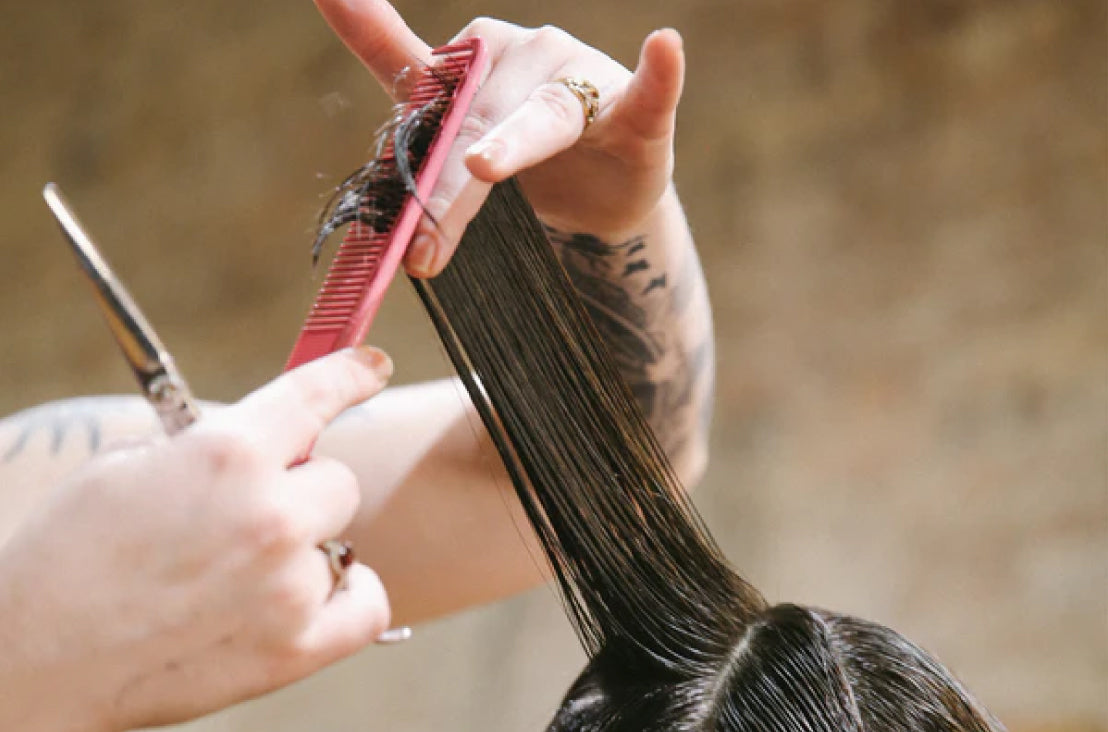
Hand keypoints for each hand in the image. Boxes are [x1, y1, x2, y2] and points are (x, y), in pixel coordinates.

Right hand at [0, 347, 392, 731]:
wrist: (31, 659)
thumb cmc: (68, 558)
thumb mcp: (128, 467)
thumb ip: (211, 448)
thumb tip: (265, 440)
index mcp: (228, 454)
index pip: (314, 396)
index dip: (349, 375)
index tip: (370, 368)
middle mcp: (272, 514)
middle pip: (336, 481)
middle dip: (299, 491)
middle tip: (246, 518)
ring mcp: (288, 586)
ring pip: (342, 544)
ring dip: (305, 551)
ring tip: (239, 577)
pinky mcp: (294, 649)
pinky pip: (367, 606)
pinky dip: (345, 599)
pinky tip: (306, 599)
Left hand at [315, 0, 684, 275]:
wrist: (594, 199)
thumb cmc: (519, 162)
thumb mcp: (451, 130)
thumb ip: (401, 92)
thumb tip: (332, 12)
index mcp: (476, 56)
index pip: (429, 92)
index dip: (395, 116)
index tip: (339, 25)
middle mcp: (526, 53)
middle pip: (474, 118)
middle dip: (444, 186)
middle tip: (419, 246)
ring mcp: (583, 79)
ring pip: (539, 117)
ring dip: (510, 146)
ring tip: (483, 166)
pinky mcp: (636, 114)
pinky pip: (649, 94)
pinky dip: (658, 75)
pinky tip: (663, 47)